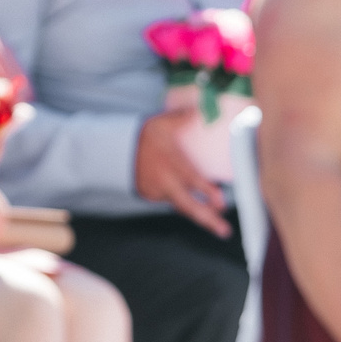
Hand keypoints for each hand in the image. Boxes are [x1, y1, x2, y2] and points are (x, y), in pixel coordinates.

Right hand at [133, 103, 229, 236]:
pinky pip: (173, 201)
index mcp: (170, 162)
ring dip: (200, 215)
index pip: (191, 178)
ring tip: (218, 225)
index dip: (206, 191)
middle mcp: (165, 181)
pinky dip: (185, 204)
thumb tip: (197, 110)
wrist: (116, 153)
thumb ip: (179, 118)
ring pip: (182, 205)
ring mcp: (158, 191)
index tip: (220, 200)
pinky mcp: (153, 197)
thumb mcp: (160, 124)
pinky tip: (201, 211)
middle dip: (208, 219)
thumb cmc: (142, 138)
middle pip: (188, 205)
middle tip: (224, 231)